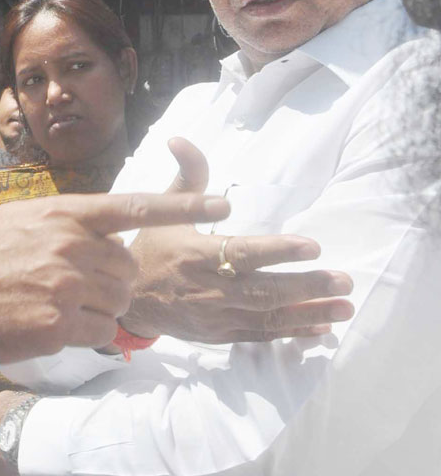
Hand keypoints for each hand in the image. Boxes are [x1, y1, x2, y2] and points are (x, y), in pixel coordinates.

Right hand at [0, 186, 229, 370]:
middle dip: (115, 281)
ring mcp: (65, 287)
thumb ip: (65, 222)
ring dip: (101, 310)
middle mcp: (69, 246)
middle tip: (79, 287)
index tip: (223, 204)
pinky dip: (87, 335)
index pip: (134, 206)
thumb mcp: (17, 219)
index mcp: (63, 214)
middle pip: (128, 267)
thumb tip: (102, 231)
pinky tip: (53, 328)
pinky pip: (101, 333)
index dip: (183, 205)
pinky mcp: (59, 326)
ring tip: (60, 306)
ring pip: (119, 302)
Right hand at [122, 138, 354, 343]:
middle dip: (307, 286)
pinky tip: (322, 326)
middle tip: (345, 281)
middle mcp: (208, 289)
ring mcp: (216, 316)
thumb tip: (180, 139)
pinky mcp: (221, 335)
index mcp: (195, 254)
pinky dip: (292, 332)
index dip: (278, 251)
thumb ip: (187, 175)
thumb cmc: (154, 248)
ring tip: (345, 306)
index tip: (313, 246)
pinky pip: (262, 335)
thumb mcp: (161, 210)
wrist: (130, 301)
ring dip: (310, 312)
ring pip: (268, 317)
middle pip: (264, 290)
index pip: (243, 253)